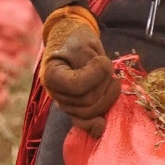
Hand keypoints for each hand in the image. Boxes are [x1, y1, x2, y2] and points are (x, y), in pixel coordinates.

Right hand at [40, 6, 120, 137]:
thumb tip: (108, 87)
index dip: (96, 76)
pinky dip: (93, 125)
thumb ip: (94, 68)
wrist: (72, 39)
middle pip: (86, 102)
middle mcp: (56, 93)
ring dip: (108, 97)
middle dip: (105, 86)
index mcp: (52, 76)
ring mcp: (65, 102)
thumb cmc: (76, 39)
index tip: (102, 60)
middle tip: (109, 68)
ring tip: (112, 80)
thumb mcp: (83, 47)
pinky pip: (83, 121)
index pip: (77, 86)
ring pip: (90, 112)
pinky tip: (102, 125)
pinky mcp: (76, 107)